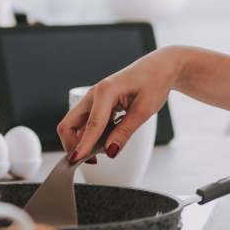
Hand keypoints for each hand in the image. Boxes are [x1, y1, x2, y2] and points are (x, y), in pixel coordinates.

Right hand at [56, 48, 182, 161]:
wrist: (160, 67)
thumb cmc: (154, 82)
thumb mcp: (145, 110)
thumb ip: (125, 131)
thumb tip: (110, 151)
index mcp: (105, 91)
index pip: (91, 125)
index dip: (83, 145)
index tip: (76, 161)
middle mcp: (94, 93)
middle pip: (69, 124)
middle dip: (74, 144)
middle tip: (91, 160)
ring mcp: (93, 98)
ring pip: (75, 124)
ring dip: (82, 141)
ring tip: (103, 151)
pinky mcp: (97, 103)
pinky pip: (85, 122)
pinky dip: (90, 135)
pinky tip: (106, 141)